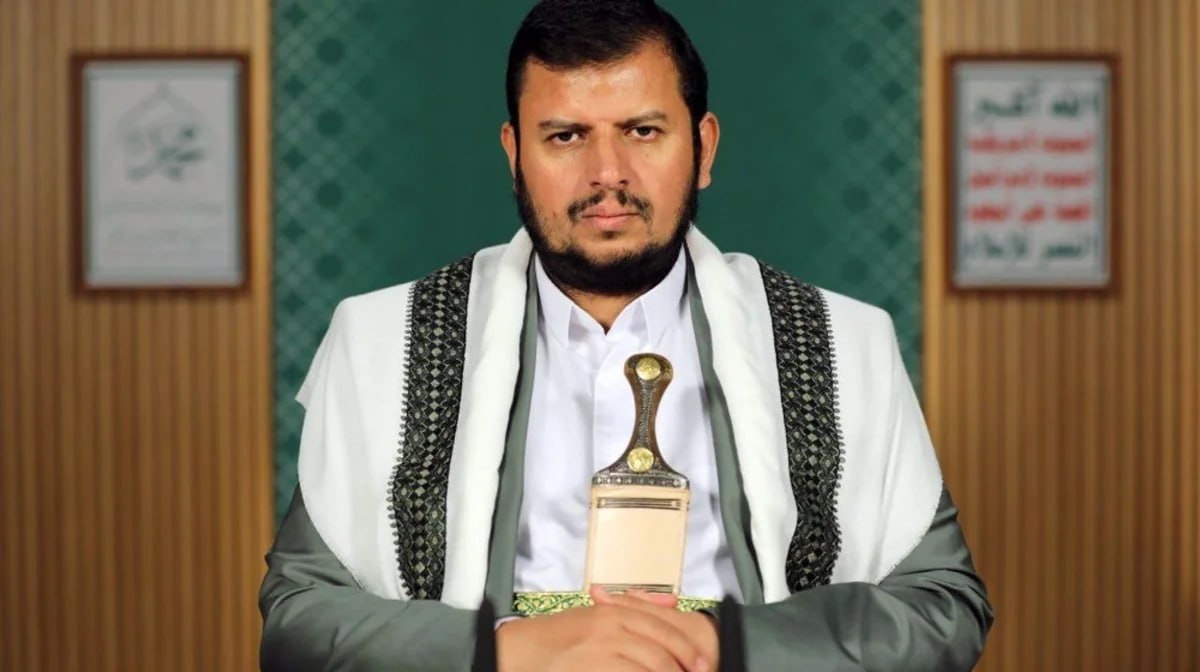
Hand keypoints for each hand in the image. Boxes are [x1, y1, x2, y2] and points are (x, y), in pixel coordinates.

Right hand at [496, 588, 713, 671]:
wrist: (518, 652)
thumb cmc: (555, 641)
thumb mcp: (593, 619)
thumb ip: (628, 612)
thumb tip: (670, 603)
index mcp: (612, 612)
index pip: (664, 627)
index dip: (688, 649)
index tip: (703, 664)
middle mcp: (609, 626)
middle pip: (662, 649)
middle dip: (683, 667)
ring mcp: (601, 648)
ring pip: (652, 665)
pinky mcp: (594, 665)